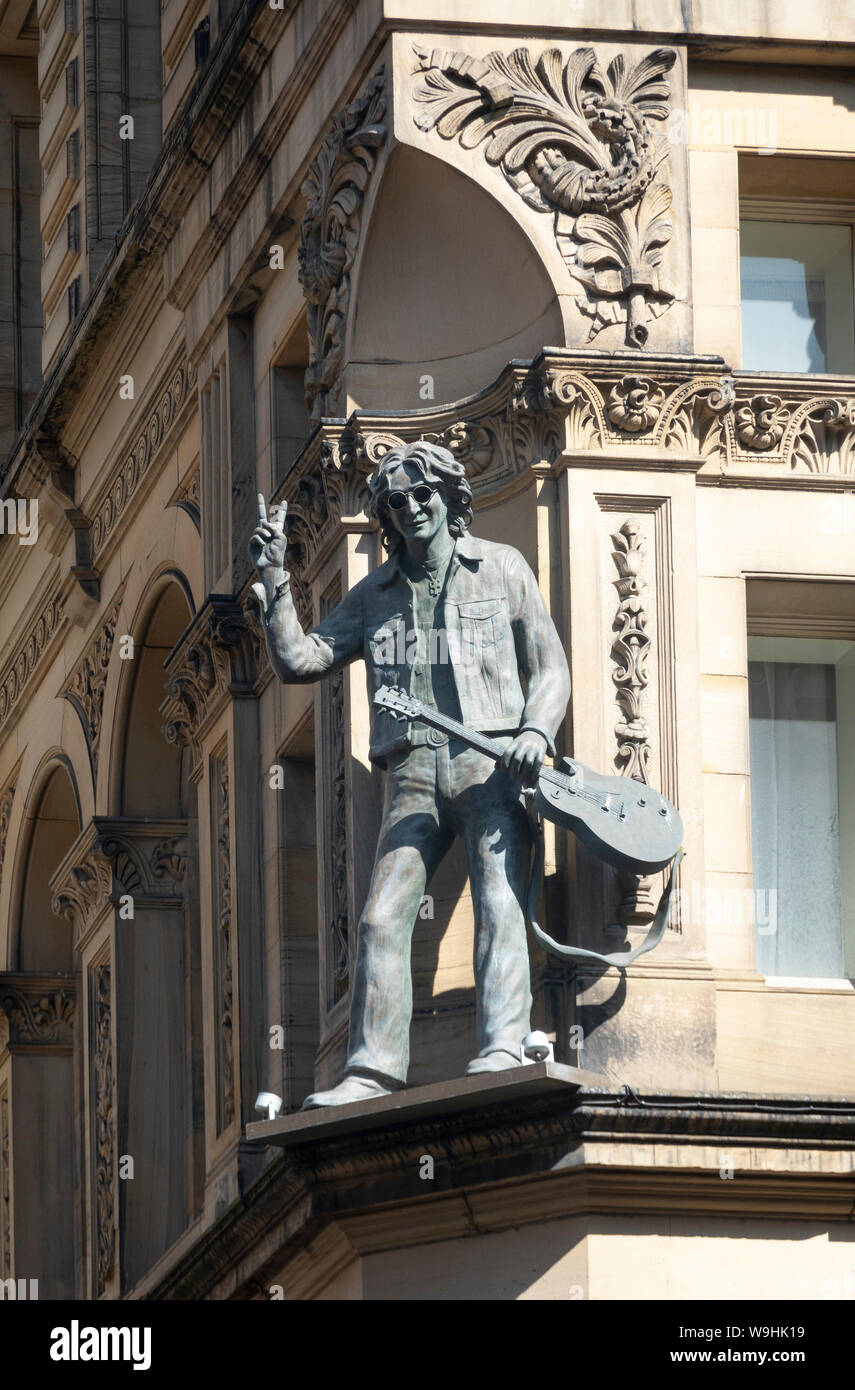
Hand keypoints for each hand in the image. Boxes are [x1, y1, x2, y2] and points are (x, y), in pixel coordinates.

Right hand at [249, 494, 288, 609]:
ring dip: (265, 533)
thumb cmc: (278, 553)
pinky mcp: (252, 543)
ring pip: (259, 528)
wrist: (271, 565)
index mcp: (277, 531)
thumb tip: (263, 524)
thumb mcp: (281, 537)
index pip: (279, 518)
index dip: (281, 510)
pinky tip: (262, 544)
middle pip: (263, 517)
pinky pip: (255, 536)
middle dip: (260, 505)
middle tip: (259, 494)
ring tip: (268, 539)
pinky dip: (260, 539)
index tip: (284, 501)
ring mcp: (259, 537)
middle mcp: (267, 532)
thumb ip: (274, 527)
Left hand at [500, 731, 547, 787]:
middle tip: (513, 777)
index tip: (504, 770)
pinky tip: (531, 778)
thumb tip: (496, 767)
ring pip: (528, 763)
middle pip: (517, 760)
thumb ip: (505, 756)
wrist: (537, 732)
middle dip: (514, 771)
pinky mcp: (541, 752)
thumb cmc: (522, 743)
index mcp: (515, 743)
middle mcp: (524, 745)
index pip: (507, 753)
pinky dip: (534, 773)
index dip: (504, 763)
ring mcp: (533, 748)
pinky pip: (538, 764)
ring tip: (521, 780)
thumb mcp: (513, 746)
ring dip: (524, 774)